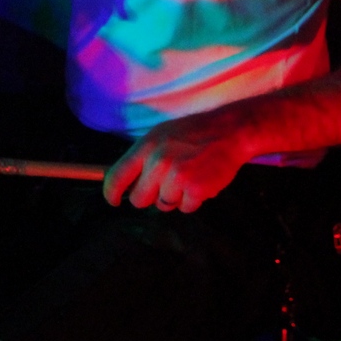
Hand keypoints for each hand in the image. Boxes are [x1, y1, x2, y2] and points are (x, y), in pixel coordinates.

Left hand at [102, 109, 252, 213]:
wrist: (230, 132)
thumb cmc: (194, 134)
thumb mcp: (160, 135)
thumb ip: (142, 158)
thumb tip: (125, 183)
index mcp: (146, 146)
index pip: (116, 176)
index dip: (111, 193)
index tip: (114, 200)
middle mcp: (158, 161)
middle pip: (139, 199)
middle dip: (150, 197)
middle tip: (167, 185)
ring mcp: (177, 176)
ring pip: (164, 205)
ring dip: (175, 198)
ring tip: (188, 178)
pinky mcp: (195, 189)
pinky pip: (186, 208)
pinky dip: (194, 200)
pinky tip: (201, 182)